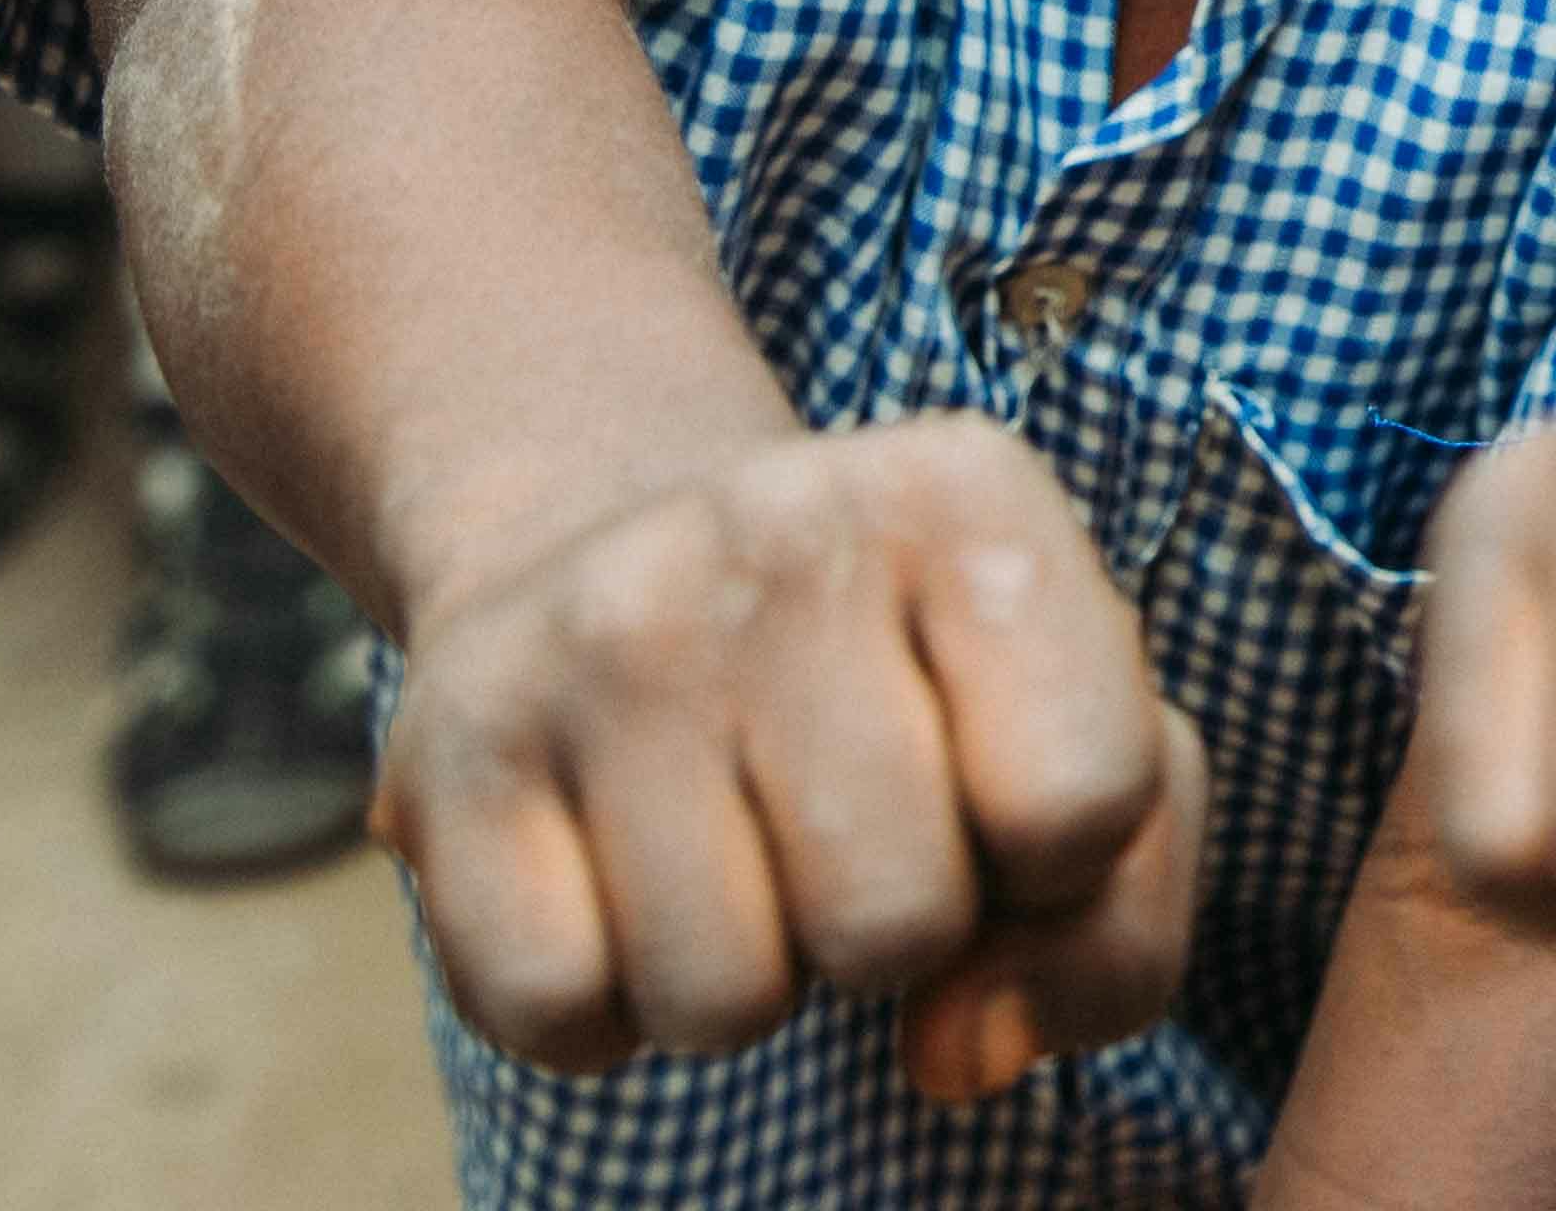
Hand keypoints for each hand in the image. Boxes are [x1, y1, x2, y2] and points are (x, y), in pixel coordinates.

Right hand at [371, 412, 1211, 1104]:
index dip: (1055, 866)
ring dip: (749, 981)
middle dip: (893, 933)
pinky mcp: (445, 748)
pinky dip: (603, 1011)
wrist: (610, 543)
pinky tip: (621, 888)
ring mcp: (600, 631)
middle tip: (843, 830)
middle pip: (899, 919)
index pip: (1086, 800)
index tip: (997, 799)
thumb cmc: (899, 684)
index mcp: (969, 498)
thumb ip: (1110, 929)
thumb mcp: (1072, 740)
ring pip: (724, 996)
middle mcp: (782, 530)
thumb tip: (960, 1056)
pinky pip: (558, 1012)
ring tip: (736, 848)